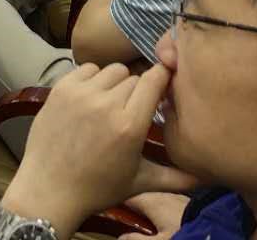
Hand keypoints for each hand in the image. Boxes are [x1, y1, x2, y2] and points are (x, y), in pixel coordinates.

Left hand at [0, 65, 197, 235]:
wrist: (49, 188)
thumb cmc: (97, 187)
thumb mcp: (139, 182)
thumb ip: (175, 177)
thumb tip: (206, 178)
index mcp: (130, 125)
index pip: (154, 80)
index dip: (162, 78)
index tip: (163, 83)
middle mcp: (107, 104)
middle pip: (134, 77)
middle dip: (138, 90)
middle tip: (133, 107)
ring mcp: (81, 94)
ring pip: (111, 70)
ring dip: (115, 83)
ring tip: (111, 102)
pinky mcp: (61, 89)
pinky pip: (86, 69)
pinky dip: (92, 79)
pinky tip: (91, 97)